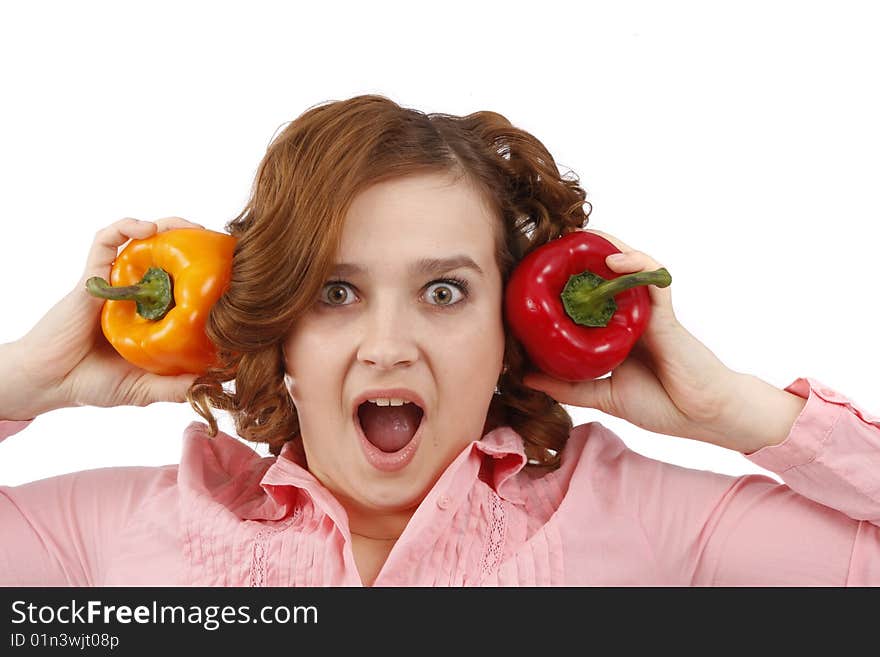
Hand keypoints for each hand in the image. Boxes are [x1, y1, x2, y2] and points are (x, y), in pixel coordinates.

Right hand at [4, 217, 205, 419]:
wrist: (49, 382)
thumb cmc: (93, 383)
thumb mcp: (144, 389)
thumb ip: (174, 387)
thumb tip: (213, 383)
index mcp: (151, 314)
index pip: (184, 285)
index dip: (207, 275)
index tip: (234, 274)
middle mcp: (135, 293)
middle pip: (168, 257)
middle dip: (195, 244)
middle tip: (220, 243)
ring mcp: (114, 282)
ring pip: (142, 240)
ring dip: (168, 227)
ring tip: (193, 227)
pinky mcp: (92, 276)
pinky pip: (106, 241)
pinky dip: (126, 228)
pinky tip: (147, 229)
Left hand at [522, 228, 744, 449]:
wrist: (704, 417)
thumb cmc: (662, 405)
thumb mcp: (603, 396)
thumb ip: (567, 386)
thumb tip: (524, 377)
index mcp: (615, 330)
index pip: (587, 295)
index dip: (565, 279)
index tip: (534, 268)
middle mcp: (631, 314)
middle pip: (606, 274)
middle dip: (581, 254)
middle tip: (549, 243)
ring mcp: (650, 311)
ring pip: (629, 266)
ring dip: (605, 247)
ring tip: (578, 237)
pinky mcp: (667, 315)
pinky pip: (654, 279)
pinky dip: (635, 264)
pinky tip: (612, 259)